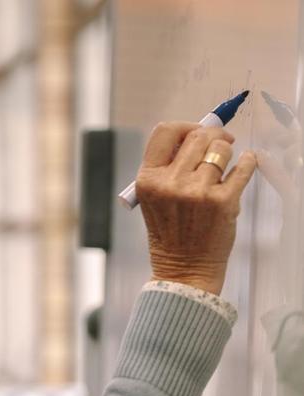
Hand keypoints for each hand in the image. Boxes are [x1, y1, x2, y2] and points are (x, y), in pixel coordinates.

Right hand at [135, 121, 256, 294]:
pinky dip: (248, 162)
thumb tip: (198, 135)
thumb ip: (168, 168)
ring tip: (224, 168)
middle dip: (213, 137)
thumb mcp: (155, 199)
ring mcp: (196, 192)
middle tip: (220, 144)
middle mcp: (170, 184)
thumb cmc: (171, 233)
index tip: (196, 133)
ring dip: (227, 153)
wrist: (184, 268)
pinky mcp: (222, 201)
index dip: (185, 126)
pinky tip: (245, 164)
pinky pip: (243, 166)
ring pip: (221, 149)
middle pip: (197, 136)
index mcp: (148, 180)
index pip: (165, 132)